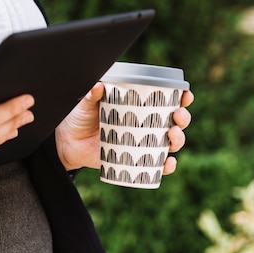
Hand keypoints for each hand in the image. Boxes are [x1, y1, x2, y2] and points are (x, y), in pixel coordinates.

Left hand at [55, 83, 193, 172]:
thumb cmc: (80, 117)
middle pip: (175, 121)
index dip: (181, 97)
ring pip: (171, 143)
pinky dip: (167, 166)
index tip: (185, 95)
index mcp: (139, 106)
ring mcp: (143, 143)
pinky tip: (168, 163)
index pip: (166, 100)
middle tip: (177, 116)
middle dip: (183, 118)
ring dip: (178, 139)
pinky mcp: (136, 160)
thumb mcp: (85, 104)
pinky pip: (157, 166)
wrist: (68, 142)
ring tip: (171, 135)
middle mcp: (146, 124)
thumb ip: (90, 95)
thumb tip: (97, 86)